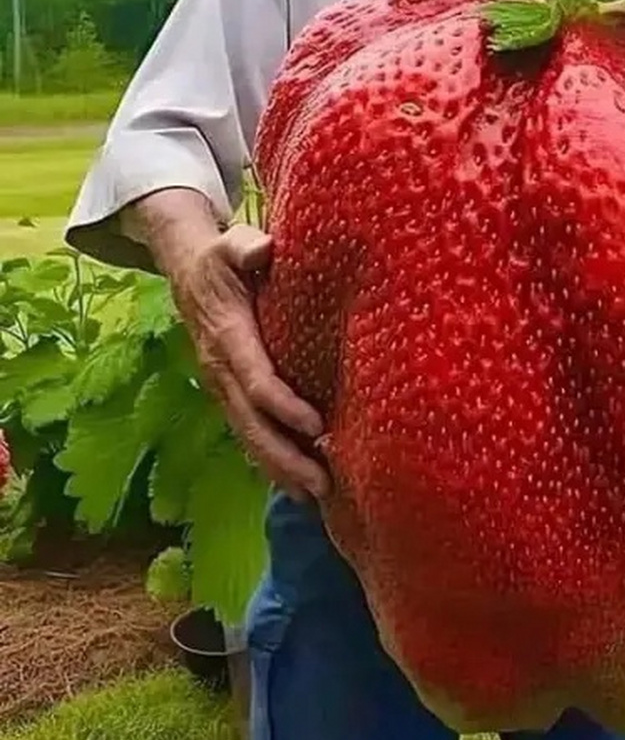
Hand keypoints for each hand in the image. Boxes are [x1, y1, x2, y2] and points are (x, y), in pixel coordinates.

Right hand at [170, 223, 330, 503]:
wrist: (188, 272)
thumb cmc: (221, 258)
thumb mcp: (230, 243)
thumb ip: (245, 247)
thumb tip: (263, 250)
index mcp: (227, 336)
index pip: (256, 378)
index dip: (284, 405)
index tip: (317, 426)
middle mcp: (220, 370)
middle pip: (251, 423)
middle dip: (285, 457)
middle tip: (321, 484)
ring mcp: (222, 387)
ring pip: (248, 436)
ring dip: (280, 469)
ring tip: (316, 496)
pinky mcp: (229, 394)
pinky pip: (248, 433)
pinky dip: (271, 461)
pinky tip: (298, 484)